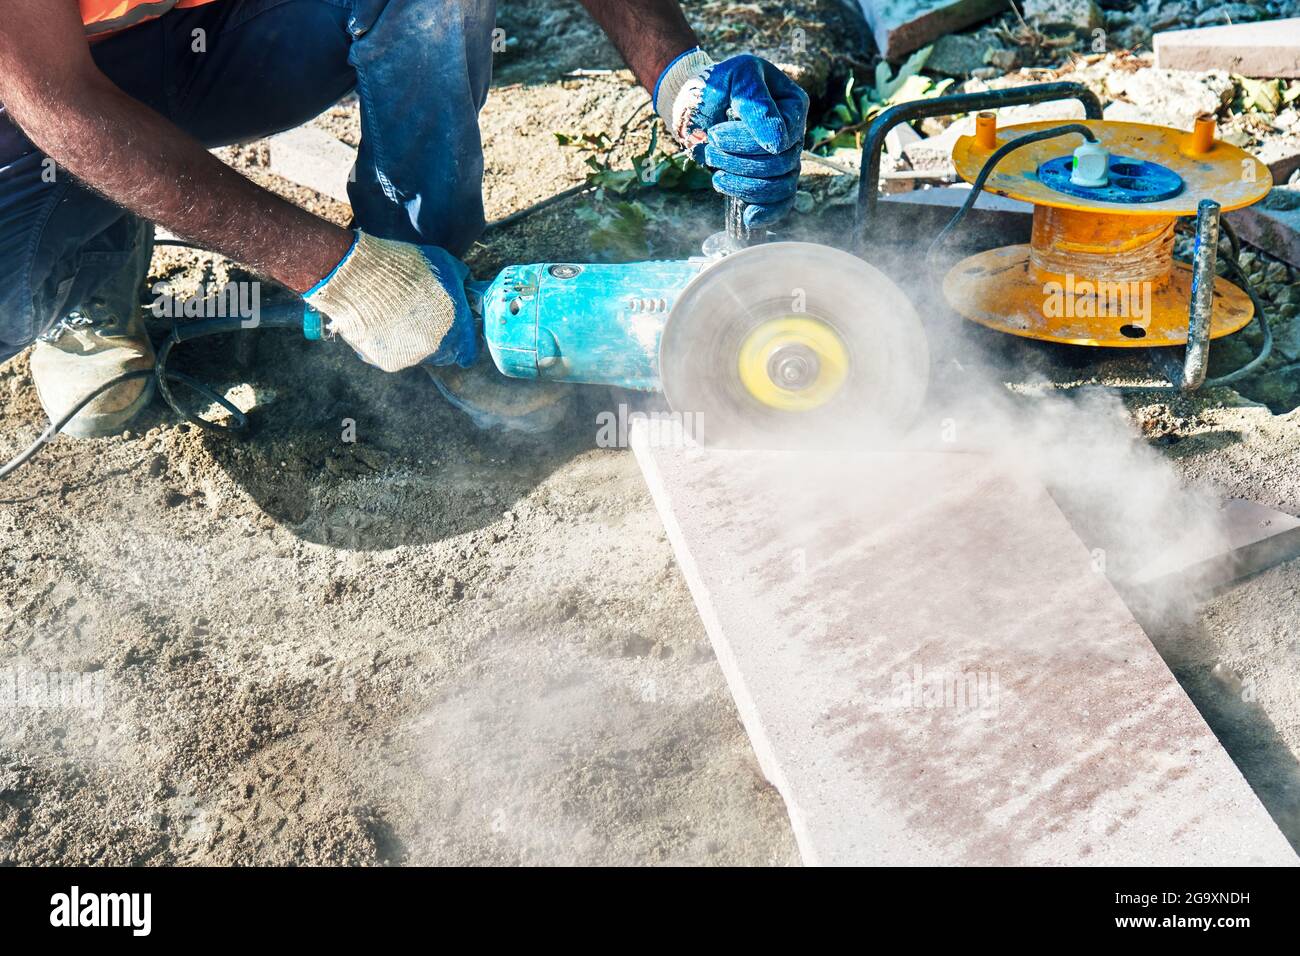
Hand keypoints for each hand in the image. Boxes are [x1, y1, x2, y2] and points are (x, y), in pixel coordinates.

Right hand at [304, 231, 476, 371]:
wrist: (361, 277)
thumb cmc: (405, 267)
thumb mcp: (444, 263)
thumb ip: (461, 280)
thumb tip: (466, 288)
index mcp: (456, 330)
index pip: (469, 352)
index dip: (466, 342)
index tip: (459, 333)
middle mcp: (436, 350)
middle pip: (444, 354)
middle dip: (440, 339)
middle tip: (425, 318)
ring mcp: (410, 358)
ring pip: (418, 354)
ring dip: (414, 340)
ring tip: (399, 315)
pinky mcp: (386, 361)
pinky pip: (394, 354)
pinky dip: (391, 343)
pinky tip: (382, 322)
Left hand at [655, 50, 808, 226]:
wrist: (699, 102)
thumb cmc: (718, 84)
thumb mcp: (737, 79)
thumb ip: (756, 105)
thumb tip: (778, 143)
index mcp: (793, 106)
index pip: (782, 138)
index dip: (749, 144)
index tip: (716, 134)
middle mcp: (793, 134)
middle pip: (779, 165)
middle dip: (739, 163)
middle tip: (710, 151)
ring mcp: (783, 159)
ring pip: (778, 187)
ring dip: (743, 186)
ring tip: (716, 175)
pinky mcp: (769, 179)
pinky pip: (780, 202)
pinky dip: (767, 213)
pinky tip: (749, 219)